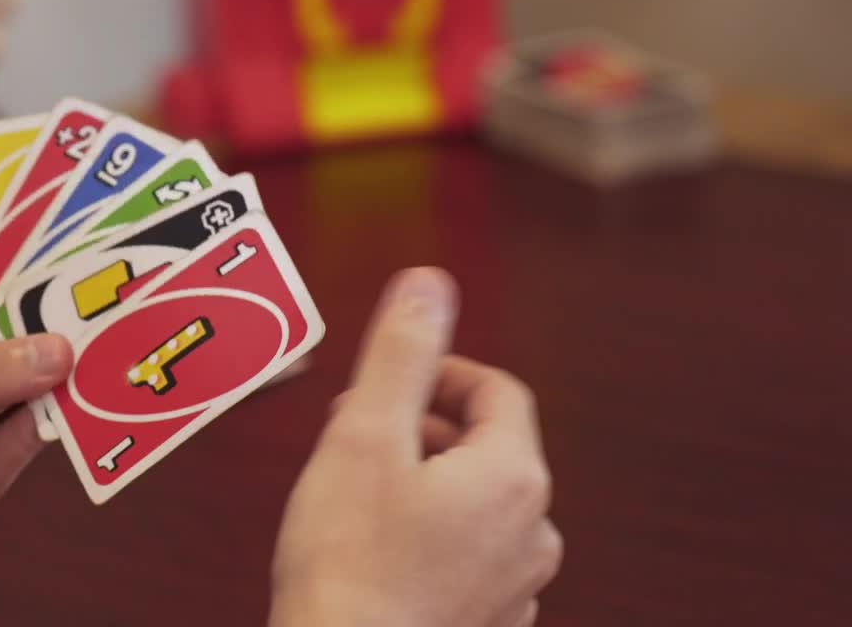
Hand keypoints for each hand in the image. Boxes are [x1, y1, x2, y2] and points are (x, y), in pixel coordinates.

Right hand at [270, 269, 562, 626]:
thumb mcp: (364, 437)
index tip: (392, 382)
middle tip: (360, 432)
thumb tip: (429, 287)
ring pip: (475, 503)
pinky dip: (429, 535)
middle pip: (487, 447)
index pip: (497, 391)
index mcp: (512, 476)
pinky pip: (467, 555)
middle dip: (423, 426)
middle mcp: (530, 532)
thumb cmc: (350, 568)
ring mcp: (514, 585)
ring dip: (425, 481)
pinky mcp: (486, 622)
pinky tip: (376, 550)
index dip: (441, 374)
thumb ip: (401, 356)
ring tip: (361, 492)